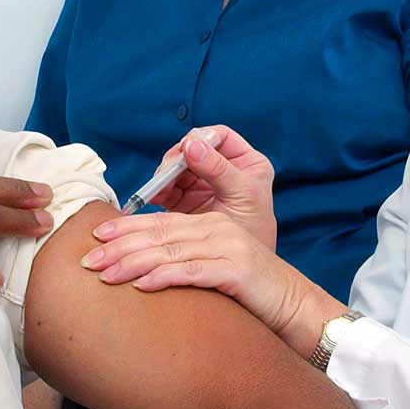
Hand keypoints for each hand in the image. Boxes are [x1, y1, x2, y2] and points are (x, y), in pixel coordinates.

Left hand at [81, 209, 307, 336]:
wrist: (297, 307)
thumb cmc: (252, 293)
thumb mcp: (216, 269)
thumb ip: (187, 262)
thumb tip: (144, 272)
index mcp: (211, 225)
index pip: (160, 222)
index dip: (126, 227)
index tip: (95, 236)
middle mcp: (218, 229)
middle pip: (159, 234)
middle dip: (120, 245)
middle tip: (88, 258)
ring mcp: (228, 247)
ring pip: (170, 251)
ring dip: (133, 262)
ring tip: (105, 274)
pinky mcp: (237, 270)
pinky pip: (193, 272)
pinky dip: (164, 277)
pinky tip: (141, 285)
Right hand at [146, 125, 276, 246]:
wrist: (247, 272)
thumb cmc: (255, 231)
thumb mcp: (242, 196)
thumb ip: (220, 170)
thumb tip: (193, 144)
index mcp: (246, 162)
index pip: (219, 136)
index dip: (202, 138)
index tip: (188, 150)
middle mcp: (223, 169)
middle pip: (192, 150)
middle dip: (177, 159)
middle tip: (167, 172)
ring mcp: (203, 185)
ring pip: (176, 168)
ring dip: (164, 176)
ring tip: (159, 188)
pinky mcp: (186, 201)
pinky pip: (166, 189)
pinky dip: (158, 190)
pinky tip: (154, 197)